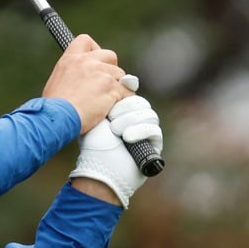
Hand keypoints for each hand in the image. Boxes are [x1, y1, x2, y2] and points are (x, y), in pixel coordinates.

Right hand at [42, 34, 132, 133]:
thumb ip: (71, 75)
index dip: (95, 50)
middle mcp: (86, 62)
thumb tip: (80, 82)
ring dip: (118, 86)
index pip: (86, 41)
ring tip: (108, 101)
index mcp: (70, 59)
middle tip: (106, 83)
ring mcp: (101, 74)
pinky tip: (116, 107)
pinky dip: (124, 99)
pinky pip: (127, 91)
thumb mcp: (56, 82)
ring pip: (120, 75)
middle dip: (111, 68)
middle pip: (110, 55)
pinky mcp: (111, 88)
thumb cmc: (54, 107)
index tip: (96, 61)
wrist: (58, 118)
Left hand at [69, 94, 162, 208]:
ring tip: (115, 131)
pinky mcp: (154, 144)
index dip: (126, 90)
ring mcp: (146, 132)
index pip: (131, 94)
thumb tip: (127, 78)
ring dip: (130, 121)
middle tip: (111, 119)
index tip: (121, 87)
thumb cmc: (94, 144)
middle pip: (141, 103)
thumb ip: (109, 97)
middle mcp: (135, 120)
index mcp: (122, 111)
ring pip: (148, 114)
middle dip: (125, 108)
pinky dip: (140, 131)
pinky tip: (127, 137)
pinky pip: (154, 130)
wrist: (99, 169)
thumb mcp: (98, 116)